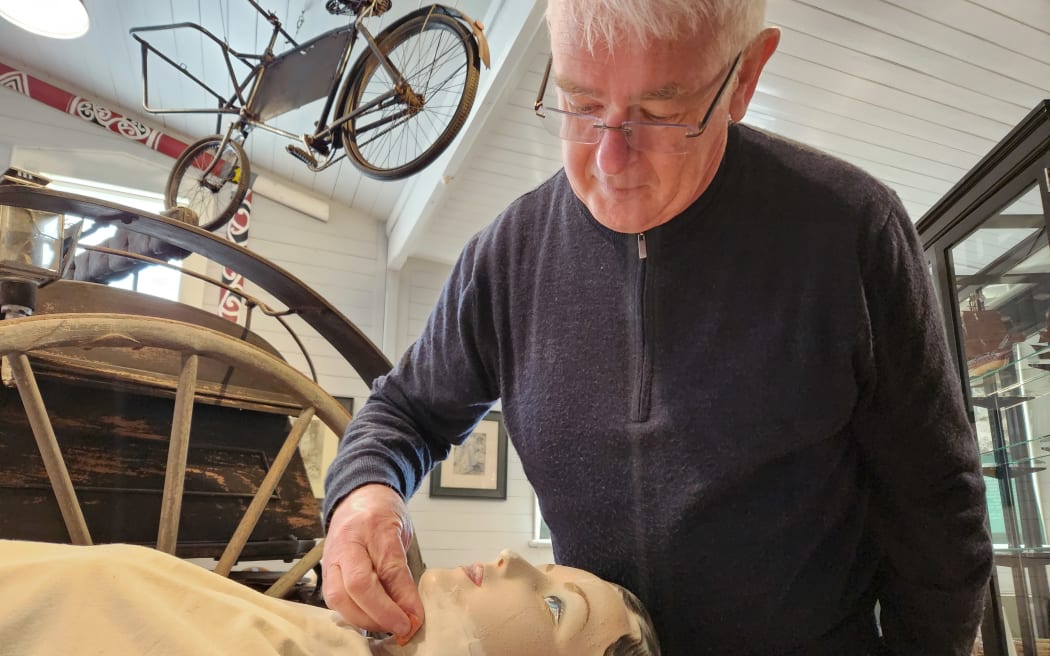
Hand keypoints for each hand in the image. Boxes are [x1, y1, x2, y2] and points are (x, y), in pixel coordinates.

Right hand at [322, 484, 423, 640]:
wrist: (357, 496)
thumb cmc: (383, 513)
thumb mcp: (402, 533)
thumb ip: (402, 570)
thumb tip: (410, 611)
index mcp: (374, 526)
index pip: (387, 567)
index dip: (402, 598)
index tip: (415, 617)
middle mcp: (347, 541)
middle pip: (357, 585)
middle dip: (380, 614)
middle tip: (402, 627)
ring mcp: (331, 556)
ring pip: (338, 597)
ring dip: (364, 620)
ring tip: (387, 626)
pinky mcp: (324, 570)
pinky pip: (333, 599)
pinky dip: (352, 615)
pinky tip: (370, 621)